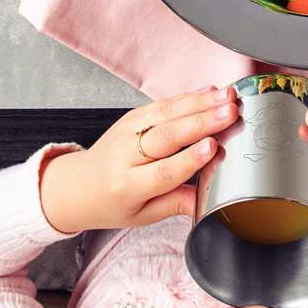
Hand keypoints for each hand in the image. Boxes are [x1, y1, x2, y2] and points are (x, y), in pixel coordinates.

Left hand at [39, 86, 238, 233]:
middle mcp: (126, 155)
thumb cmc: (113, 203)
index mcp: (128, 186)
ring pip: (167, 113)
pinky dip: (189, 96)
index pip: (163, 171)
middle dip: (202, 122)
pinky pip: (163, 103)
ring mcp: (127, 130)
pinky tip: (211, 92)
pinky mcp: (132, 115)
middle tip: (230, 112)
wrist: (78, 185)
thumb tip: (209, 200)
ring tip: (228, 96)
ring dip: (200, 102)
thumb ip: (176, 204)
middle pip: (167, 136)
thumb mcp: (142, 216)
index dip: (189, 158)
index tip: (212, 146)